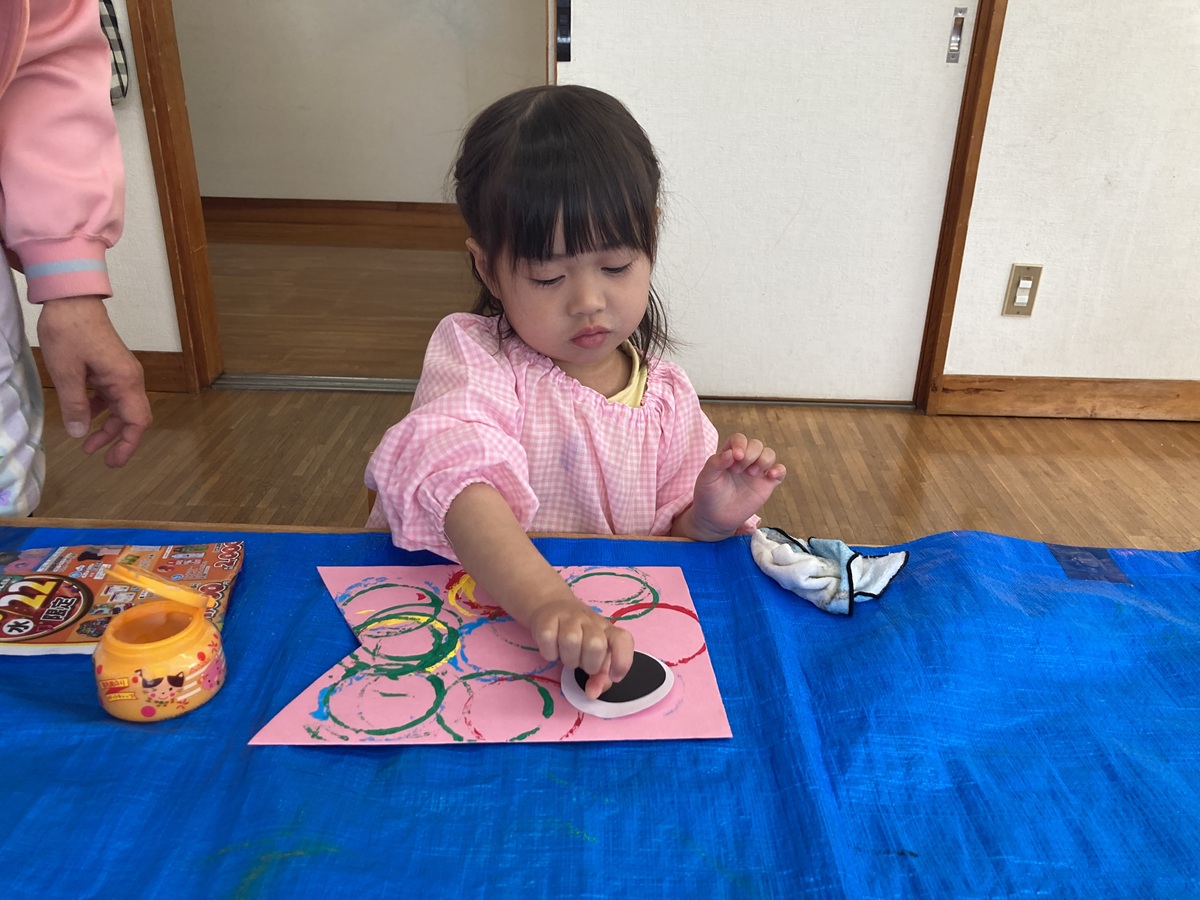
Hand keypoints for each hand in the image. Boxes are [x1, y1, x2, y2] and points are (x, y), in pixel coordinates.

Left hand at [36, 296, 151, 466]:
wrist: (72, 300)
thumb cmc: (71, 332)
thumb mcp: (66, 373)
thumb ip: (74, 405)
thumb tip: (80, 433)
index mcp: (125, 382)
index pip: (137, 421)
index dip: (128, 445)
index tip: (114, 462)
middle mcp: (130, 378)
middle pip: (131, 416)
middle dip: (116, 439)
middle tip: (98, 457)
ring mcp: (122, 372)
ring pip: (121, 406)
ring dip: (107, 425)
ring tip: (87, 442)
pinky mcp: (112, 366)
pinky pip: (112, 394)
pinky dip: (101, 408)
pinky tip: (84, 413)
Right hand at [527, 596, 634, 698]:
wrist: (551, 607)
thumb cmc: (578, 636)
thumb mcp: (594, 656)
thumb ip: (600, 678)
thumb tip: (592, 693)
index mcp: (606, 630)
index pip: (623, 640)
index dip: (622, 661)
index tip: (614, 676)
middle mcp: (590, 621)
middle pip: (595, 644)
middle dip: (588, 664)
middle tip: (582, 662)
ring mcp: (568, 617)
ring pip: (571, 640)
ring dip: (568, 658)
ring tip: (567, 656)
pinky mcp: (546, 619)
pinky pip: (548, 640)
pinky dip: (549, 652)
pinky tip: (552, 649)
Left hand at [677, 433, 786, 540]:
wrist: (715, 518)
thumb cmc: (708, 495)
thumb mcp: (706, 478)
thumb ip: (716, 463)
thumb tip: (732, 453)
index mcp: (729, 454)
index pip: (739, 439)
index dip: (740, 444)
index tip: (736, 457)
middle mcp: (744, 460)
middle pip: (756, 444)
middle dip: (750, 454)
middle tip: (738, 470)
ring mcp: (756, 472)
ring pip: (769, 454)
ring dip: (764, 459)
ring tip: (751, 473)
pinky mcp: (766, 485)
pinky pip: (780, 472)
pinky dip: (779, 470)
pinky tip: (771, 475)